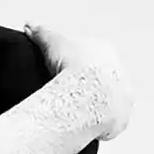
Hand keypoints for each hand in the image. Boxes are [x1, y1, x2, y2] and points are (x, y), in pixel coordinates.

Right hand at [24, 22, 133, 141]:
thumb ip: (41, 33)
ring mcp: (123, 96)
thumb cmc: (73, 66)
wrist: (88, 94)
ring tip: (75, 114)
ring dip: (95, 107)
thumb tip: (30, 25)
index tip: (62, 74)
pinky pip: (108, 123)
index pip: (90, 55)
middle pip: (102, 79)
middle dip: (88, 86)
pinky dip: (97, 126)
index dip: (75, 64)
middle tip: (67, 95)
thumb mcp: (52, 42)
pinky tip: (82, 128)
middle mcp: (120, 72)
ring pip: (108, 101)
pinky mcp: (121, 119)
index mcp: (105, 51)